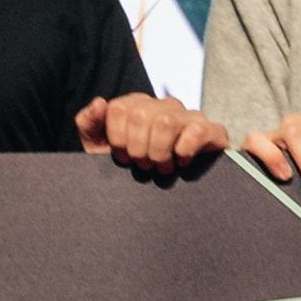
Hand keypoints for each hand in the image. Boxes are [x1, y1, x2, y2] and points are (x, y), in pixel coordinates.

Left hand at [81, 93, 221, 180]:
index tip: (121, 156)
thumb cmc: (129, 167)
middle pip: (142, 116)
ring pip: (167, 122)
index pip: (120, 109)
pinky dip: (186, 148)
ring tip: (161, 167)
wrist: (157, 198)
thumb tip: (100, 102)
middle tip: (142, 166)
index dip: (117, 138)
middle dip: (137, 149)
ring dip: (159, 152)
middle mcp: (164, 106)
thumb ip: (89, 122)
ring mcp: (189, 116)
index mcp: (138, 105)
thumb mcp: (99, 147)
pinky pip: (200, 129)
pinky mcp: (211, 132)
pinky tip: (181, 162)